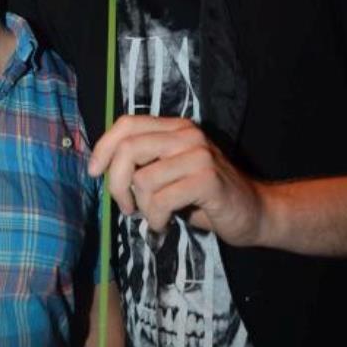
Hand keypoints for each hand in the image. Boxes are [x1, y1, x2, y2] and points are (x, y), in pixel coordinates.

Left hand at [88, 115, 266, 245]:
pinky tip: (167, 222)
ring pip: (143, 180)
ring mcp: (199, 155)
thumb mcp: (170, 172)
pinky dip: (157, 219)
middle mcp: (187, 135)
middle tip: (126, 206)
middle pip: (129, 150)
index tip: (93, 172)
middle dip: (117, 184)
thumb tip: (102, 169)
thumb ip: (144, 163)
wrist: (253, 213)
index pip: (127, 124)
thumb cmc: (204, 197)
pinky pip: (162, 200)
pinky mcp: (207, 179)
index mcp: (176, 128)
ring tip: (157, 216)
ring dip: (144, 208)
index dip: (104, 147)